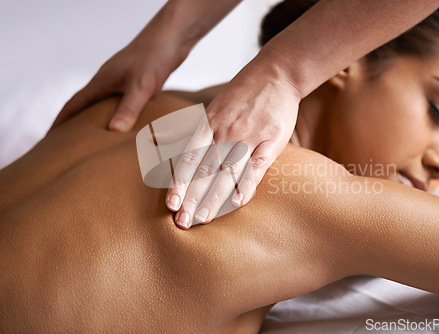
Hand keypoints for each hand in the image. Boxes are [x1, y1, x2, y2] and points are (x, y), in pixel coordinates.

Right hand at [50, 34, 187, 131]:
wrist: (172, 37)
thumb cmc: (154, 56)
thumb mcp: (141, 85)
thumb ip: (128, 108)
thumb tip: (113, 131)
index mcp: (101, 82)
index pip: (74, 105)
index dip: (61, 122)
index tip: (50, 139)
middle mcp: (108, 81)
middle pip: (85, 106)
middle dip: (74, 125)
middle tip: (67, 145)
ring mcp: (122, 81)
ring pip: (103, 105)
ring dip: (96, 120)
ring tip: (94, 140)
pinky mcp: (136, 82)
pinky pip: (121, 102)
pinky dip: (118, 115)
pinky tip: (126, 124)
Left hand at [166, 61, 300, 228]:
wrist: (276, 72)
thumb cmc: (241, 93)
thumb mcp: (209, 106)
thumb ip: (183, 127)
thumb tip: (152, 138)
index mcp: (209, 123)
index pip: (190, 157)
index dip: (179, 182)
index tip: (171, 204)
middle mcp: (226, 130)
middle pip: (205, 169)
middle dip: (192, 197)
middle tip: (182, 222)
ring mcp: (249, 135)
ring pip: (228, 171)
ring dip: (215, 197)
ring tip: (203, 218)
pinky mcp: (272, 139)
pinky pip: (258, 165)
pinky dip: (248, 183)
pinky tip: (238, 202)